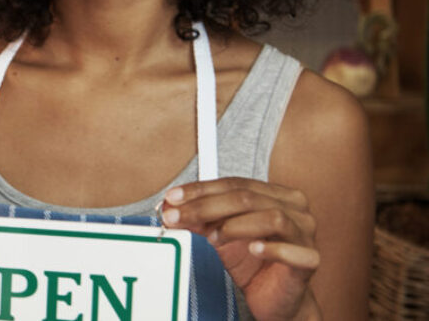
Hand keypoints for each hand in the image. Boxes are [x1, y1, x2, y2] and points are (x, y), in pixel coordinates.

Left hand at [162, 177, 321, 320]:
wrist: (276, 299)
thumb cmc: (253, 263)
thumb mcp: (220, 236)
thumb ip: (200, 219)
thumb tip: (172, 207)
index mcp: (277, 196)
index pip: (236, 183)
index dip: (201, 189)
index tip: (173, 198)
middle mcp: (296, 210)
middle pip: (248, 198)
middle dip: (206, 206)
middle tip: (179, 217)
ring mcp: (305, 234)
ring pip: (272, 217)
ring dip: (235, 225)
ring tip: (213, 238)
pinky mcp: (309, 260)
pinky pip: (293, 250)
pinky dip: (270, 248)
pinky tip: (253, 250)